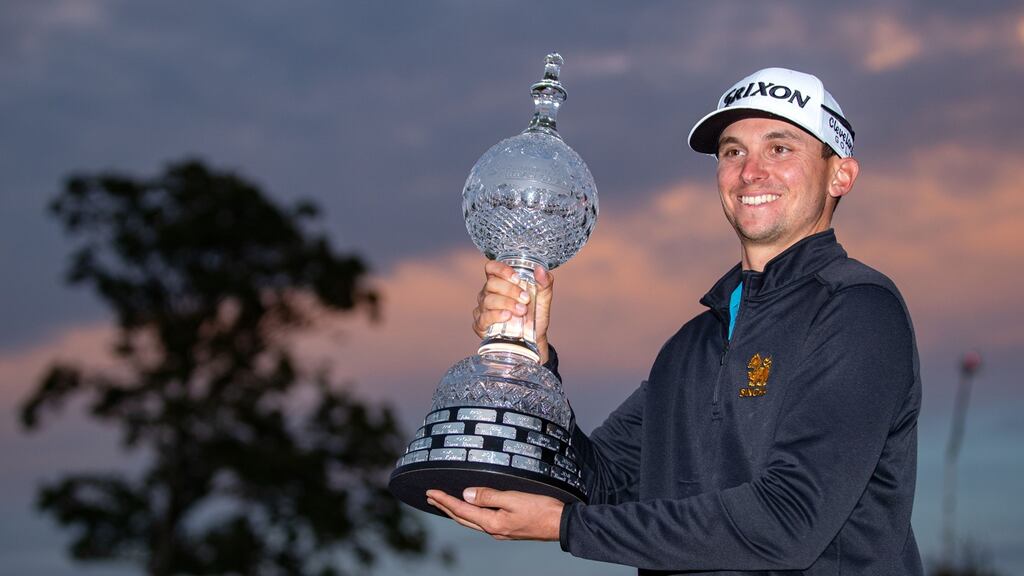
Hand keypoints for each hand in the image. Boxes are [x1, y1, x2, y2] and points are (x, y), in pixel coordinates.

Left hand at [426, 487, 563, 540]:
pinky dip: (469, 514)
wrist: (561, 524)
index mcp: (492, 523)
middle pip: (462, 517)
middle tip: (430, 497)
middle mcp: (493, 530)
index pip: (462, 509)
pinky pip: (481, 521)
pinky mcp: (508, 529)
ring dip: (455, 511)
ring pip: (471, 521)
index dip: (444, 500)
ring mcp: (500, 531)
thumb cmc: (541, 510)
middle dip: (445, 507)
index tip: (430, 492)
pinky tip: (470, 510)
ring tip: (444, 504)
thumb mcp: (514, 499)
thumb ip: (489, 496)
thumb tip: (466, 494)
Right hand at [472, 261, 553, 362]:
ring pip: (488, 300)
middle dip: (510, 290)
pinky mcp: (481, 324)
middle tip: (526, 298)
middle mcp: (489, 293)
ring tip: (521, 310)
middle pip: (491, 284)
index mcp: (501, 282)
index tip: (516, 277)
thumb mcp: (543, 298)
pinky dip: (496, 316)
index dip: (501, 270)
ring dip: (507, 303)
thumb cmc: (535, 315)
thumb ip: (545, 283)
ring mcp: (483, 308)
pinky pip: (484, 318)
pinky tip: (507, 316)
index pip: (492, 268)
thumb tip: (541, 270)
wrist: (534, 338)